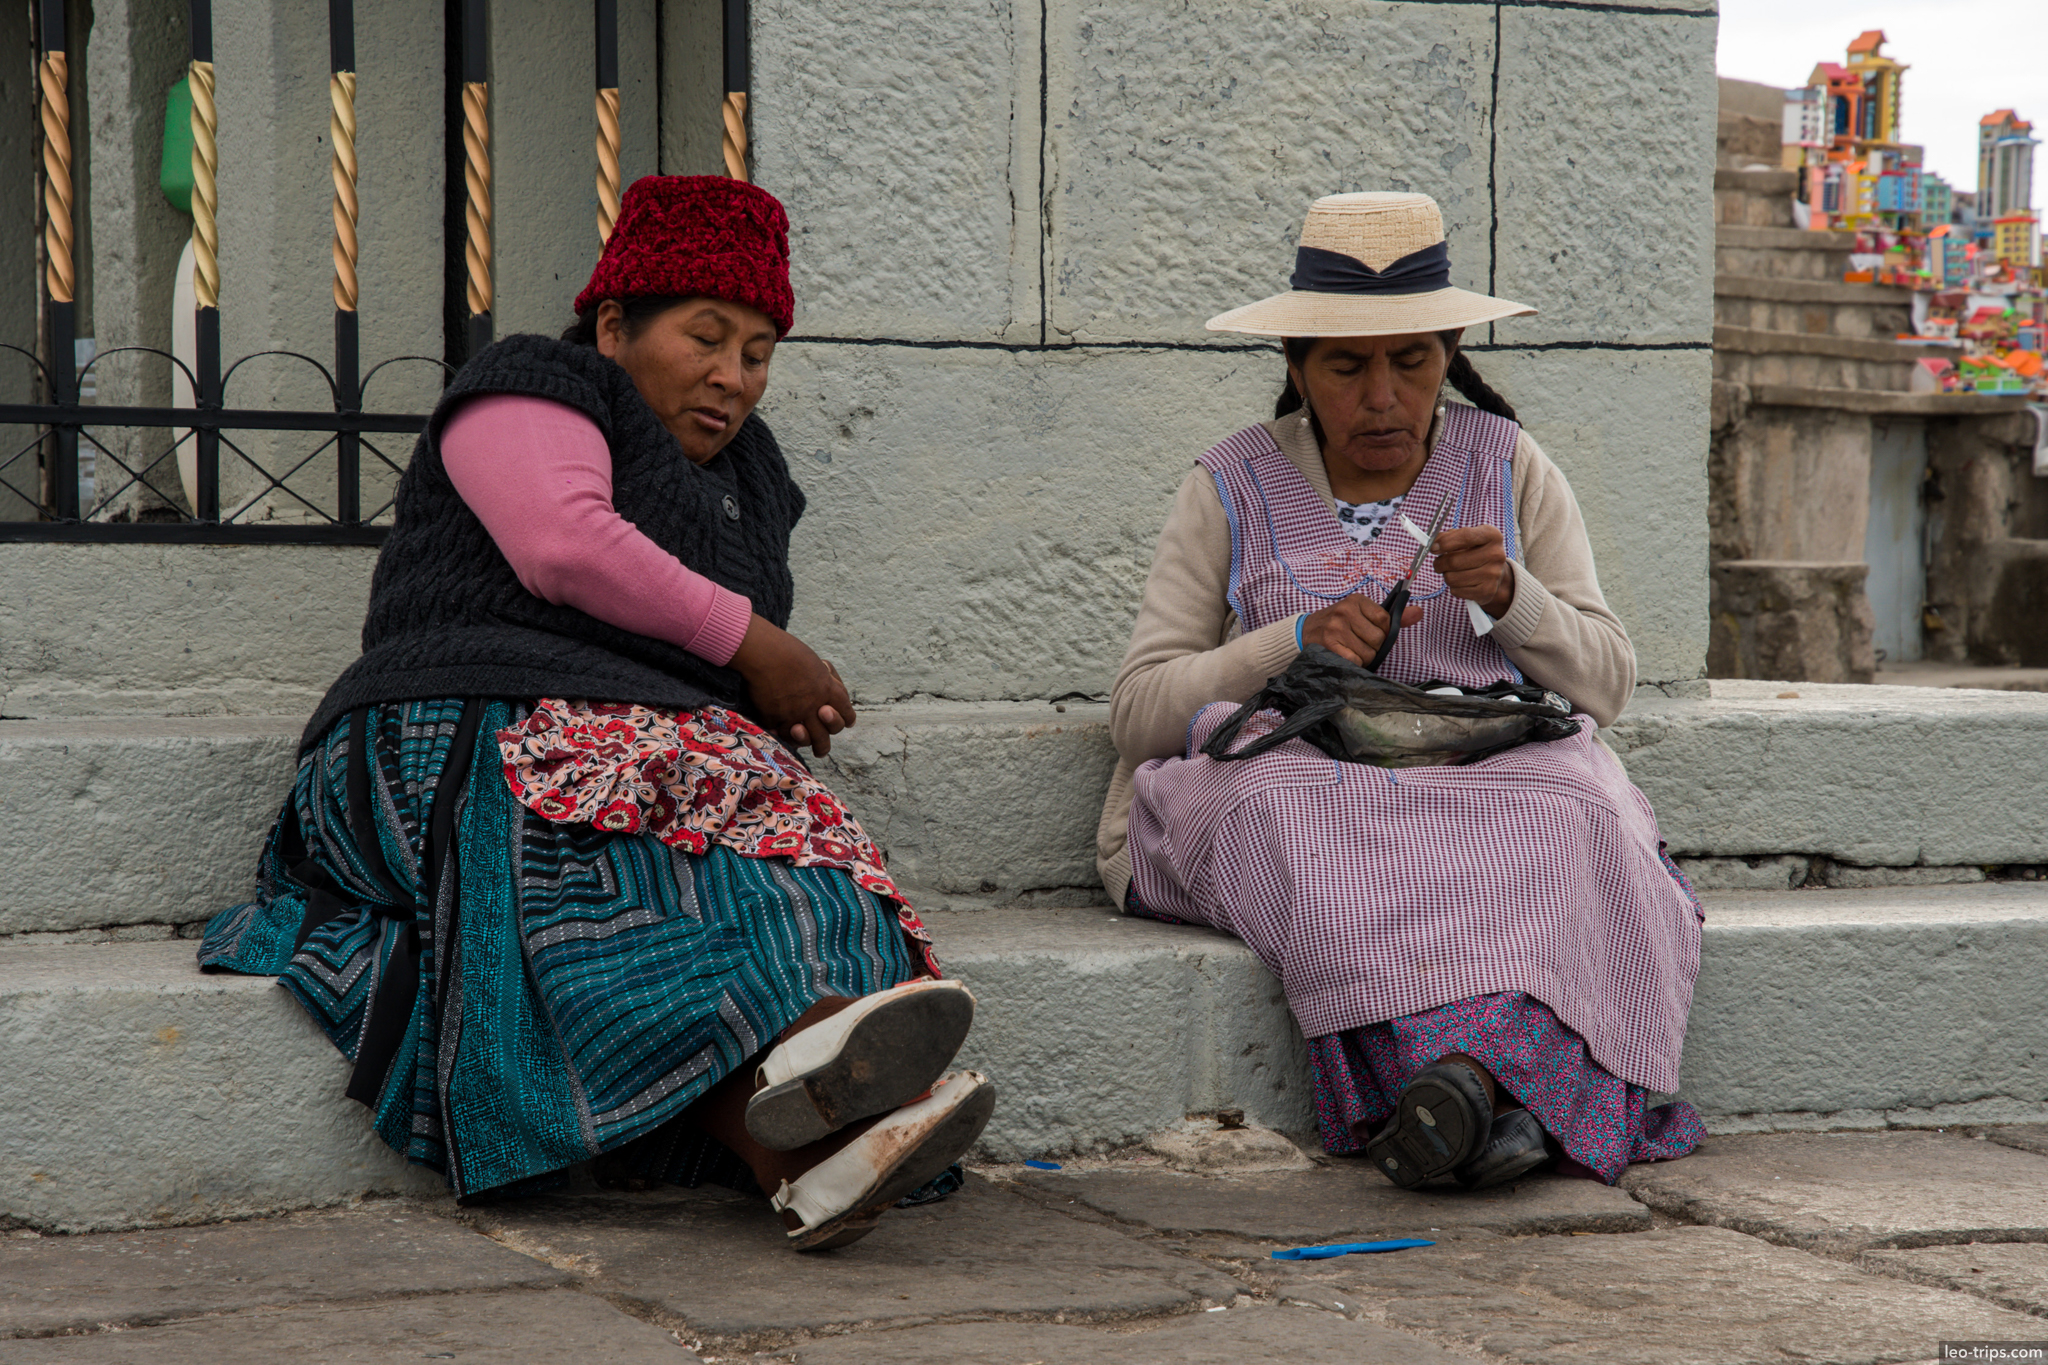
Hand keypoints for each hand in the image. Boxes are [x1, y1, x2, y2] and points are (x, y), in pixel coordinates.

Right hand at [728, 615, 855, 754]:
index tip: (842, 722)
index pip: (846, 713)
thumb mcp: (815, 664)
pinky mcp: (775, 718)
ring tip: (801, 748)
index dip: (844, 719)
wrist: (764, 652)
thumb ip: (824, 680)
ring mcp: (796, 714)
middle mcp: (815, 705)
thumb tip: (827, 684)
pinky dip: (777, 733)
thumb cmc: (788, 651)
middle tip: (821, 748)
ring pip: (807, 738)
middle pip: (829, 731)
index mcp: (829, 690)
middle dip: (826, 741)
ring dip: (805, 743)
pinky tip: (775, 732)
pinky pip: (779, 733)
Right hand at [1302, 594, 1423, 667]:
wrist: (1304, 632)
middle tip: (1360, 644)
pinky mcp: (1328, 644)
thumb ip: (1392, 617)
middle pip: (1378, 638)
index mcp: (1356, 600)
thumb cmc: (1338, 624)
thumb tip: (1419, 612)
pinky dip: (1353, 663)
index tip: (1370, 632)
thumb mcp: (1362, 614)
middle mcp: (1345, 611)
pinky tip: (1345, 656)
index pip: (1385, 620)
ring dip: (1363, 657)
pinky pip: (1355, 660)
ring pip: (1368, 653)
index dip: (1383, 632)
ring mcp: (1335, 628)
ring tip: (1351, 650)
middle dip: (1374, 647)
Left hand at [1431, 526, 1514, 616]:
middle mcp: (1495, 554)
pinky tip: (1461, 581)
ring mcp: (1493, 574)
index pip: (1465, 536)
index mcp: (1492, 535)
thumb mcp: (1467, 537)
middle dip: (1440, 563)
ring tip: (1452, 572)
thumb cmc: (1476, 551)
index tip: (1433, 547)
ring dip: (1446, 576)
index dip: (1445, 542)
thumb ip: (1448, 536)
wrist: (1496, 572)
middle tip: (1439, 563)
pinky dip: (1454, 587)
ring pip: (1452, 578)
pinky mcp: (1488, 591)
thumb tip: (1433, 543)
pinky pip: (1456, 591)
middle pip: (1454, 561)